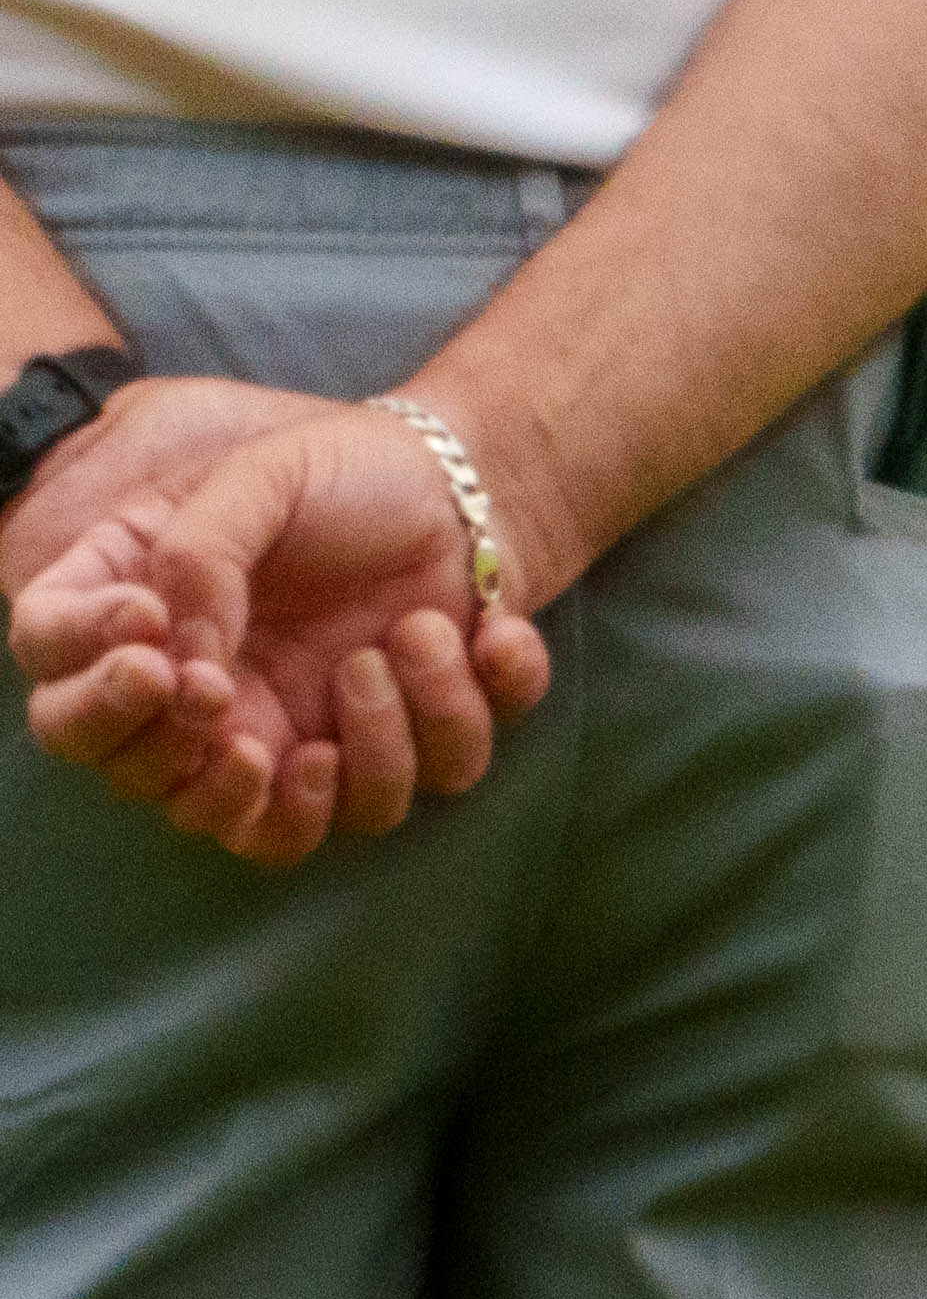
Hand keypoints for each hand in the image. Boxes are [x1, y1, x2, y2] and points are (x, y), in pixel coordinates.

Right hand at [14, 391, 555, 865]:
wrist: (466, 483)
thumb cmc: (339, 477)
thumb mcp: (252, 485)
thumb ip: (198, 558)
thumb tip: (188, 658)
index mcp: (160, 642)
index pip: (70, 717)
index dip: (99, 708)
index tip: (163, 659)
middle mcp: (228, 707)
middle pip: (174, 802)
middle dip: (208, 775)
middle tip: (234, 704)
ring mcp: (321, 736)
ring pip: (317, 822)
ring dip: (372, 737)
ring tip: (403, 636)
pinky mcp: (416, 745)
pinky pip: (441, 777)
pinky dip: (465, 704)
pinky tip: (484, 633)